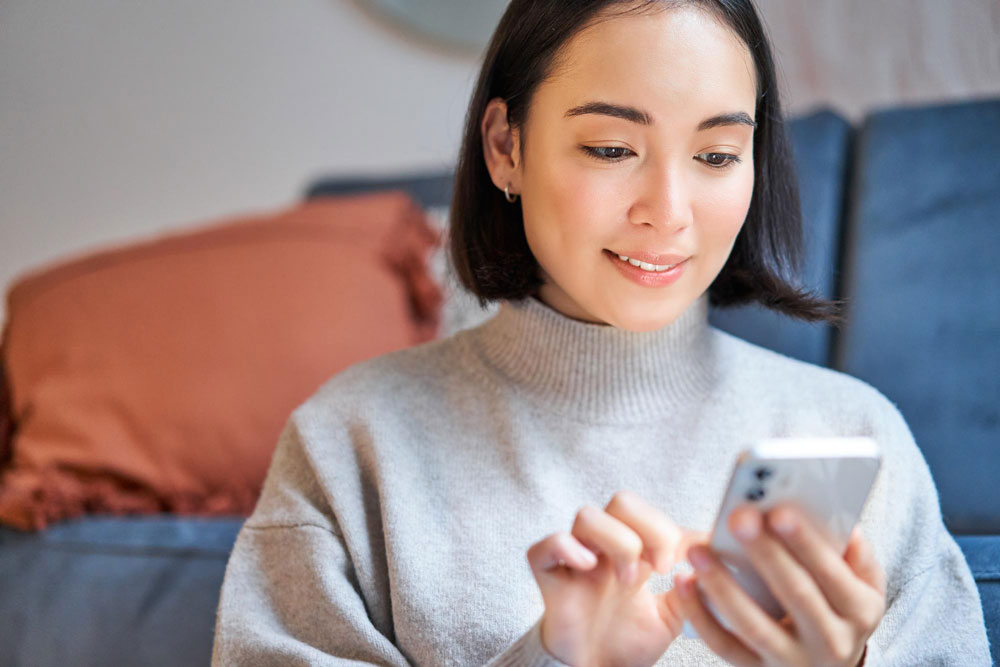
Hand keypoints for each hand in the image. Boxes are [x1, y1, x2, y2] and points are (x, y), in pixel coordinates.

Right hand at [527, 491, 700, 666]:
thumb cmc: (628, 643)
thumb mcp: (674, 616)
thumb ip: (694, 587)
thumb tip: (721, 558)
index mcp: (634, 550)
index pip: (652, 513)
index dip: (671, 530)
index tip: (690, 560)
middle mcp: (604, 548)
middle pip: (622, 501)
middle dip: (648, 529)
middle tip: (661, 566)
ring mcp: (575, 560)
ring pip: (588, 516)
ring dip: (616, 542)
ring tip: (628, 580)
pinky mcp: (549, 577)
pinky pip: (546, 546)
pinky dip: (567, 548)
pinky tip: (588, 569)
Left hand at [672, 503, 885, 665]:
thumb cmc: (838, 608)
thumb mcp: (862, 585)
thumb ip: (855, 553)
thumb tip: (843, 521)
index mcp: (860, 612)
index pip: (834, 574)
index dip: (807, 543)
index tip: (779, 511)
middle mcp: (832, 643)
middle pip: (796, 595)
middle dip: (765, 554)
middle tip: (737, 518)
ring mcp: (793, 661)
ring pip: (754, 625)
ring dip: (723, 585)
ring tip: (698, 550)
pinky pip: (724, 646)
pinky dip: (701, 615)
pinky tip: (684, 583)